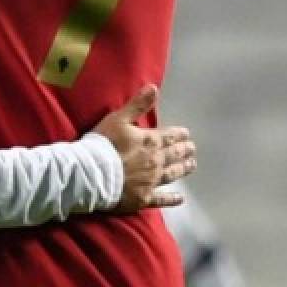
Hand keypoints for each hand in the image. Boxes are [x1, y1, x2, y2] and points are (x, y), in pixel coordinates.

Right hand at [91, 84, 195, 213]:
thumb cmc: (103, 144)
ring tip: (192, 165)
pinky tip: (180, 199)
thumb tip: (154, 87)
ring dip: (183, 169)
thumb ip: (137, 104)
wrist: (93, 174)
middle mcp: (156, 162)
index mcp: (150, 141)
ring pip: (172, 174)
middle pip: (174, 155)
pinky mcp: (144, 198)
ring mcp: (151, 181)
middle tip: (192, 148)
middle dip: (184, 150)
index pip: (170, 136)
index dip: (179, 134)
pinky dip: (172, 199)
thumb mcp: (118, 118)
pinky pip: (161, 199)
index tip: (187, 134)